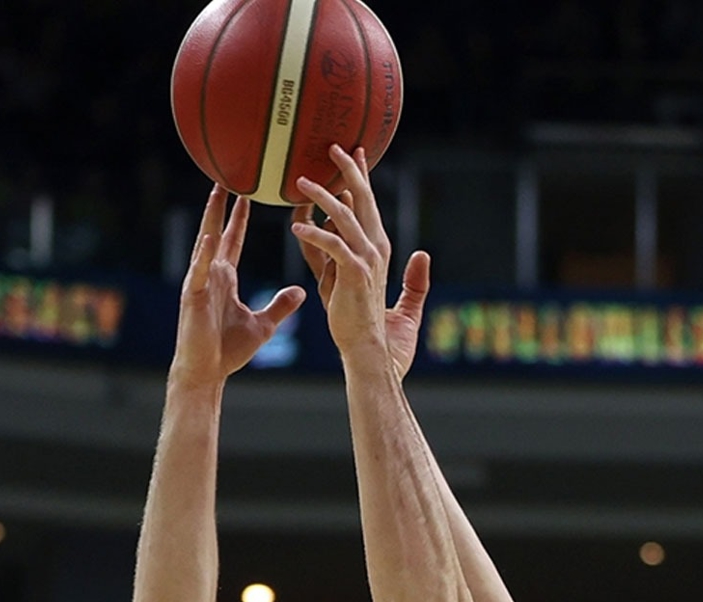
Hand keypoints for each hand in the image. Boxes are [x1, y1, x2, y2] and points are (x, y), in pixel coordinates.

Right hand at [170, 185, 306, 389]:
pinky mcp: (194, 297)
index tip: (245, 194)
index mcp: (224, 278)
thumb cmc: (228, 351)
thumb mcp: (264, 325)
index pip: (233, 240)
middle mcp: (210, 275)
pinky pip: (200, 272)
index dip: (238, 217)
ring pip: (205, 244)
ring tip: (216, 192)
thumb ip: (280, 305)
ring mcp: (200, 283)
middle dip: (221, 205)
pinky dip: (204, 255)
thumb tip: (300, 292)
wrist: (207, 373)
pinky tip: (210, 237)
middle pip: (217, 232)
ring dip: (211, 218)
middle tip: (226, 177)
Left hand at [290, 146, 430, 376]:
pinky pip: (332, 246)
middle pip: (362, 200)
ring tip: (299, 180)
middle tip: (333, 146)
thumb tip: (406, 250)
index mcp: (378, 248)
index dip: (360, 179)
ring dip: (322, 196)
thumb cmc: (369, 327)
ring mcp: (367, 260)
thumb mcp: (362, 288)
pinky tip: (296, 227)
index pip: (367, 206)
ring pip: (344, 217)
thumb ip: (356, 261)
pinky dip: (314, 235)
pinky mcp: (354, 274)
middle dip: (349, 171)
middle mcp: (376, 248)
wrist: (371, 354)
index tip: (353, 154)